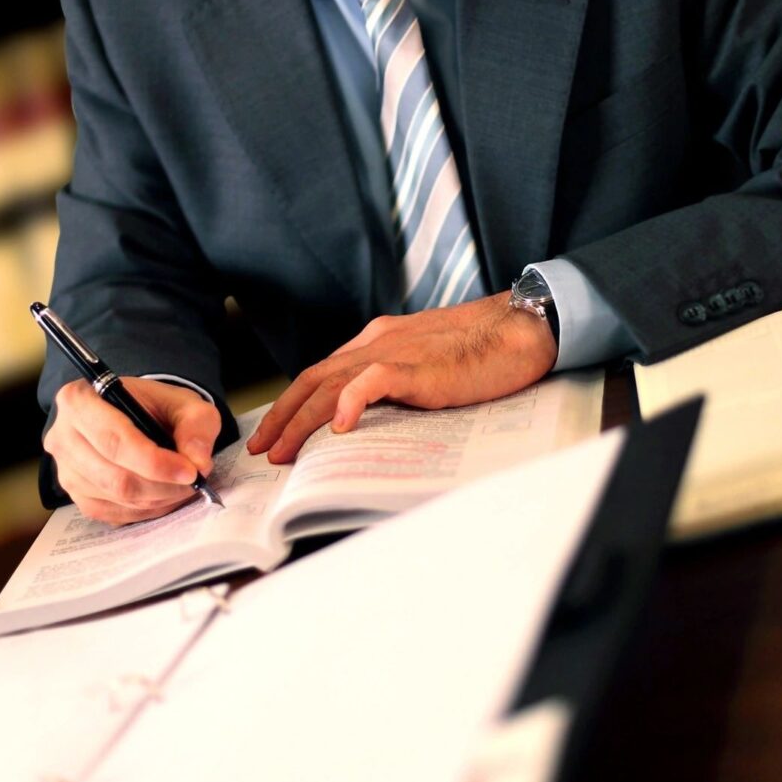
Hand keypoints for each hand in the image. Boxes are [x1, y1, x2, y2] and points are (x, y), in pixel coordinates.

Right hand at [44, 377, 220, 525]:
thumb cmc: (153, 406)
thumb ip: (196, 425)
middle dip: (162, 485)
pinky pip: (114, 513)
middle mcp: (62, 437)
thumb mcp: (182, 402)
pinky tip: (162, 494)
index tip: (190, 471)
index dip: (154, 462)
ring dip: (158, 498)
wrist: (131, 416)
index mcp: (79, 400)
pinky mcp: (76, 497)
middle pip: (115, 476)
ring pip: (116, 498)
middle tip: (193, 481)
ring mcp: (65, 471)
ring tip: (181, 486)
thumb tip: (198, 462)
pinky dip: (146, 509)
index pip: (114, 439)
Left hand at [247, 292, 556, 462]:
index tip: (273, 433)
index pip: (320, 374)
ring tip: (284, 451)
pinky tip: (339, 426)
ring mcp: (393, 353)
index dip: (292, 404)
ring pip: (332, 385)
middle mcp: (374, 344)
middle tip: (263, 450)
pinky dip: (350, 402)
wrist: (518, 330)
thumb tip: (364, 415)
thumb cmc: (478, 352)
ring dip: (302, 420)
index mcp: (374, 343)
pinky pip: (373, 381)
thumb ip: (391, 382)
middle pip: (313, 380)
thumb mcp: (421, 365)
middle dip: (283, 416)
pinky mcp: (417, 366)